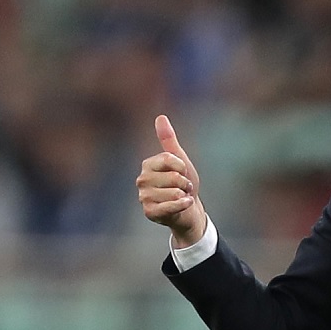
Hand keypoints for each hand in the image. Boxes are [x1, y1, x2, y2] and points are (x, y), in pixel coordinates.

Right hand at [136, 115, 205, 247]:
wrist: (188, 209)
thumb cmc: (184, 183)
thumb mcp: (180, 160)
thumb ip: (169, 140)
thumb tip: (160, 117)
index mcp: (148, 165)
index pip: (169, 159)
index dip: (182, 167)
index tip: (182, 172)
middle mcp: (142, 180)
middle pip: (173, 177)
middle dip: (185, 183)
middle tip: (183, 188)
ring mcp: (144, 197)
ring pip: (173, 192)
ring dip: (184, 195)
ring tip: (181, 197)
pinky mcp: (149, 212)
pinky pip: (170, 206)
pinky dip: (182, 205)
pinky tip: (186, 203)